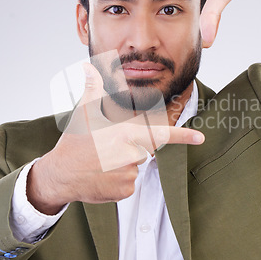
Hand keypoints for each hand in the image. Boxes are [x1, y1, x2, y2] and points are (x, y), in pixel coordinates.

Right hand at [27, 63, 204, 211]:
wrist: (60, 175)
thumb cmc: (74, 143)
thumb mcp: (83, 114)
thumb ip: (93, 89)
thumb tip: (89, 67)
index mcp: (125, 134)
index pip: (160, 134)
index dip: (183, 136)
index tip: (201, 138)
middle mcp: (130, 155)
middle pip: (144, 151)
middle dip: (130, 149)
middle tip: (106, 149)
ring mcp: (128, 175)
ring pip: (136, 167)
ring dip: (123, 165)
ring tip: (102, 163)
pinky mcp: (124, 191)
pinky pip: (130, 184)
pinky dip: (118, 181)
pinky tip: (102, 177)